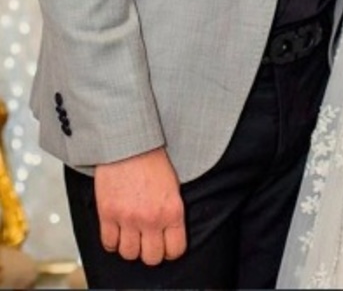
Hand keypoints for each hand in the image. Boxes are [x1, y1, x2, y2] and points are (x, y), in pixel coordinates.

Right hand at [94, 147, 185, 265]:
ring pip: (129, 254)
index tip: (166, 245)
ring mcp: (128, 218)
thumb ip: (170, 212)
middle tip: (147, 241)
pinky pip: (109, 244)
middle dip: (150, 251)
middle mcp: (151, 218)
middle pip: (152, 257)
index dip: (170, 250)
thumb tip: (168, 233)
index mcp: (172, 210)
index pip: (175, 249)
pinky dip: (112, 241)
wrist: (129, 143)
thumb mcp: (172, 186)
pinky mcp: (107, 214)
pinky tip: (117, 230)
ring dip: (130, 246)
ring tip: (131, 234)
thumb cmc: (152, 159)